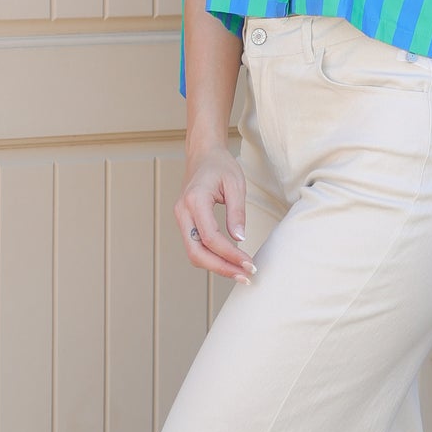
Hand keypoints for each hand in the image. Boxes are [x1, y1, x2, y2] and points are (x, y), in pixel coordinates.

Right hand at [175, 145, 256, 282]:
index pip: (211, 238)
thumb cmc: (220, 166)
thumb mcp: (236, 185)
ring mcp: (181, 219)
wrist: (203, 155)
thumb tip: (240, 240)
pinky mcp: (185, 223)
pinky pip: (195, 246)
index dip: (231, 255)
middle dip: (221, 268)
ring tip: (240, 273)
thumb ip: (237, 213)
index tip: (250, 263)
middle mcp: (183, 212)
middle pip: (196, 253)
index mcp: (195, 201)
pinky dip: (212, 258)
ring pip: (194, 253)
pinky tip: (230, 262)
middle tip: (245, 276)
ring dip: (216, 266)